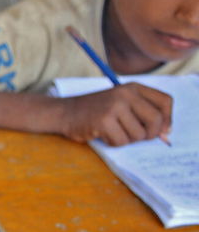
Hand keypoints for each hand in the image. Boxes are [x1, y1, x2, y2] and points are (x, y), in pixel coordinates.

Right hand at [57, 83, 172, 145]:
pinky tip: (104, 135)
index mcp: (133, 87)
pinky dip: (114, 143)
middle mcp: (125, 94)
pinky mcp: (103, 121)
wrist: (65, 112)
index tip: (161, 130)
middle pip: (155, 120)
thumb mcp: (122, 103)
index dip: (167, 119)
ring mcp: (114, 107)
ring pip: (138, 135)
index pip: (165, 101)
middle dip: (149, 134)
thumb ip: (144, 114)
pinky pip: (121, 141)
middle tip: (136, 136)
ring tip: (114, 132)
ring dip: (128, 139)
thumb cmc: (96, 111)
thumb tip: (166, 134)